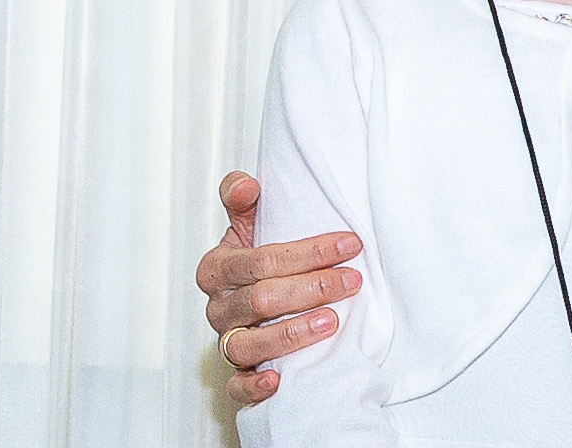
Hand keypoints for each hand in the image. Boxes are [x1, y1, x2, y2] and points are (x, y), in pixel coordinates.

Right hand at [197, 172, 364, 405]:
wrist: (256, 299)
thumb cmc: (260, 259)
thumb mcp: (250, 225)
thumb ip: (243, 200)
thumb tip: (245, 184)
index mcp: (218, 268)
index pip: (262, 259)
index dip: (308, 252)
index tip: (350, 244)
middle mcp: (219, 307)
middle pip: (262, 299)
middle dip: (312, 288)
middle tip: (352, 281)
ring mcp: (227, 342)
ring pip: (250, 344)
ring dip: (292, 334)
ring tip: (331, 322)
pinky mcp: (235, 374)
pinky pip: (236, 387)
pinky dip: (254, 386)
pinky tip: (278, 381)